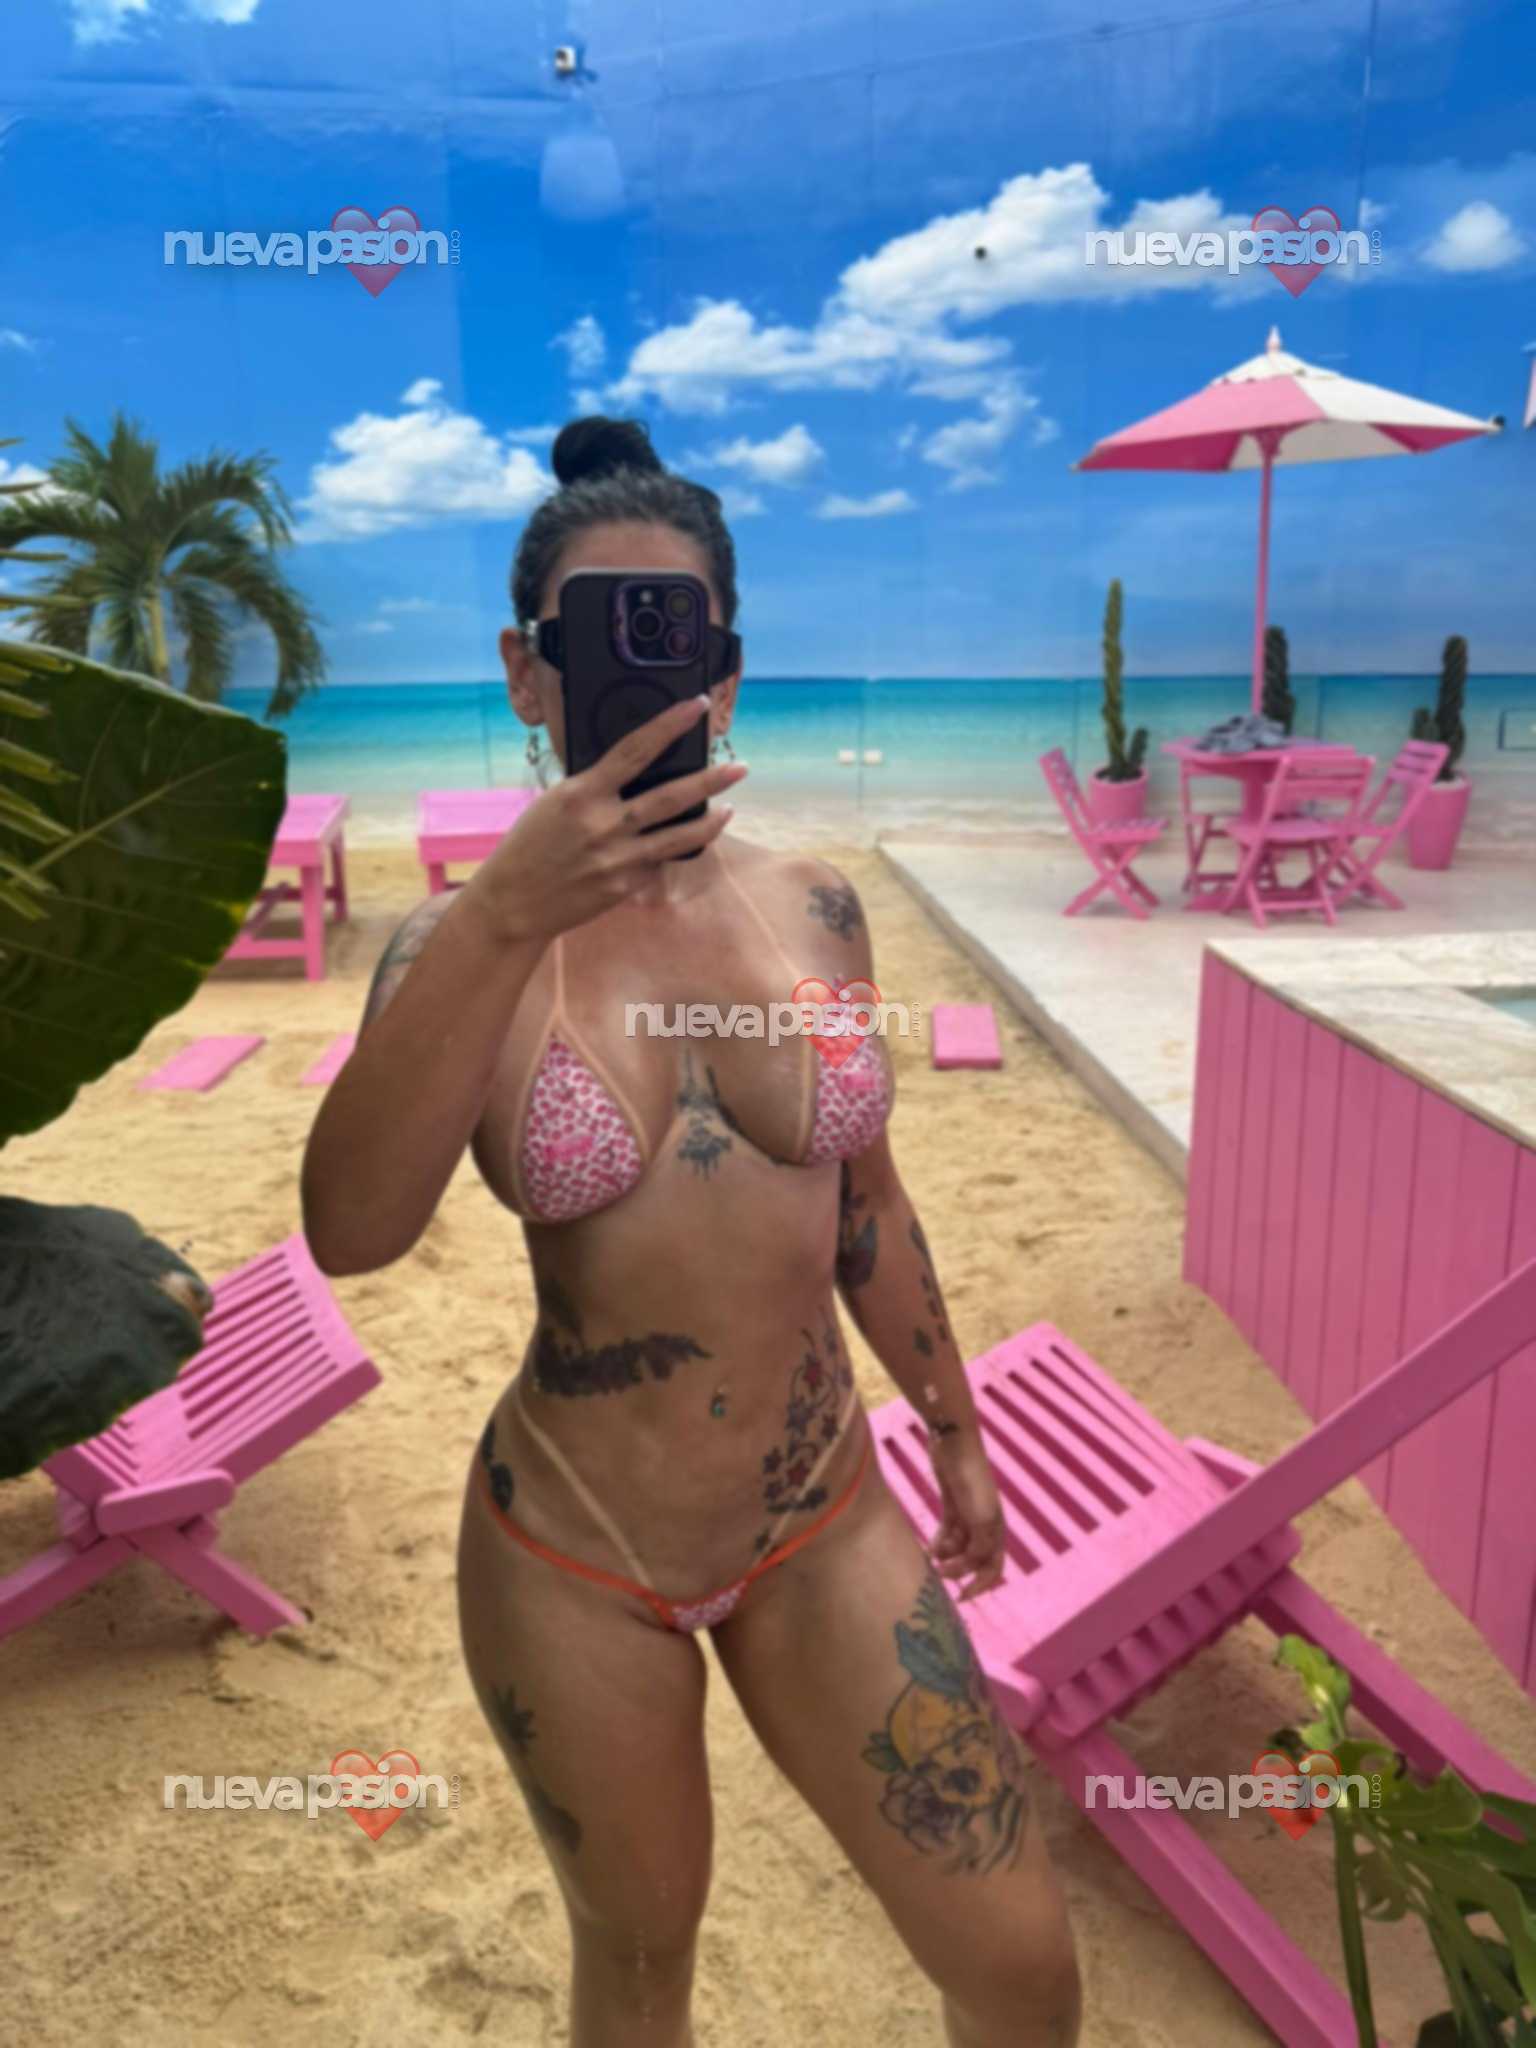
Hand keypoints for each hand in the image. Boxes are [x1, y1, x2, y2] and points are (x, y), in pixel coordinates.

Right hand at [467, 695, 747, 943]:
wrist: (514, 902)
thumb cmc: (530, 846)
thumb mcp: (555, 803)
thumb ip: (594, 788)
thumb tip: (633, 772)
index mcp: (582, 793)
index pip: (635, 749)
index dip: (670, 724)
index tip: (697, 706)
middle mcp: (604, 823)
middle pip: (672, 795)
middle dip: (712, 779)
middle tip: (740, 767)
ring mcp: (618, 857)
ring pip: (680, 835)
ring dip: (710, 821)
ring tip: (729, 807)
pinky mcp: (625, 884)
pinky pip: (657, 861)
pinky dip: (670, 850)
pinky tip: (678, 843)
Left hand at [927, 1431, 1007, 1602]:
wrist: (954, 1445)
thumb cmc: (971, 1480)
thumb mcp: (981, 1517)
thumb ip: (979, 1546)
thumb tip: (971, 1567)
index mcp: (997, 1529)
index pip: (994, 1567)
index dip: (981, 1586)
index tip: (961, 1597)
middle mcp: (985, 1525)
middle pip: (974, 1560)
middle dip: (958, 1571)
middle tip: (939, 1575)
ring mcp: (968, 1515)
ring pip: (958, 1548)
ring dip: (946, 1556)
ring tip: (931, 1557)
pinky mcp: (952, 1505)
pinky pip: (947, 1533)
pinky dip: (939, 1543)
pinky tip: (929, 1548)